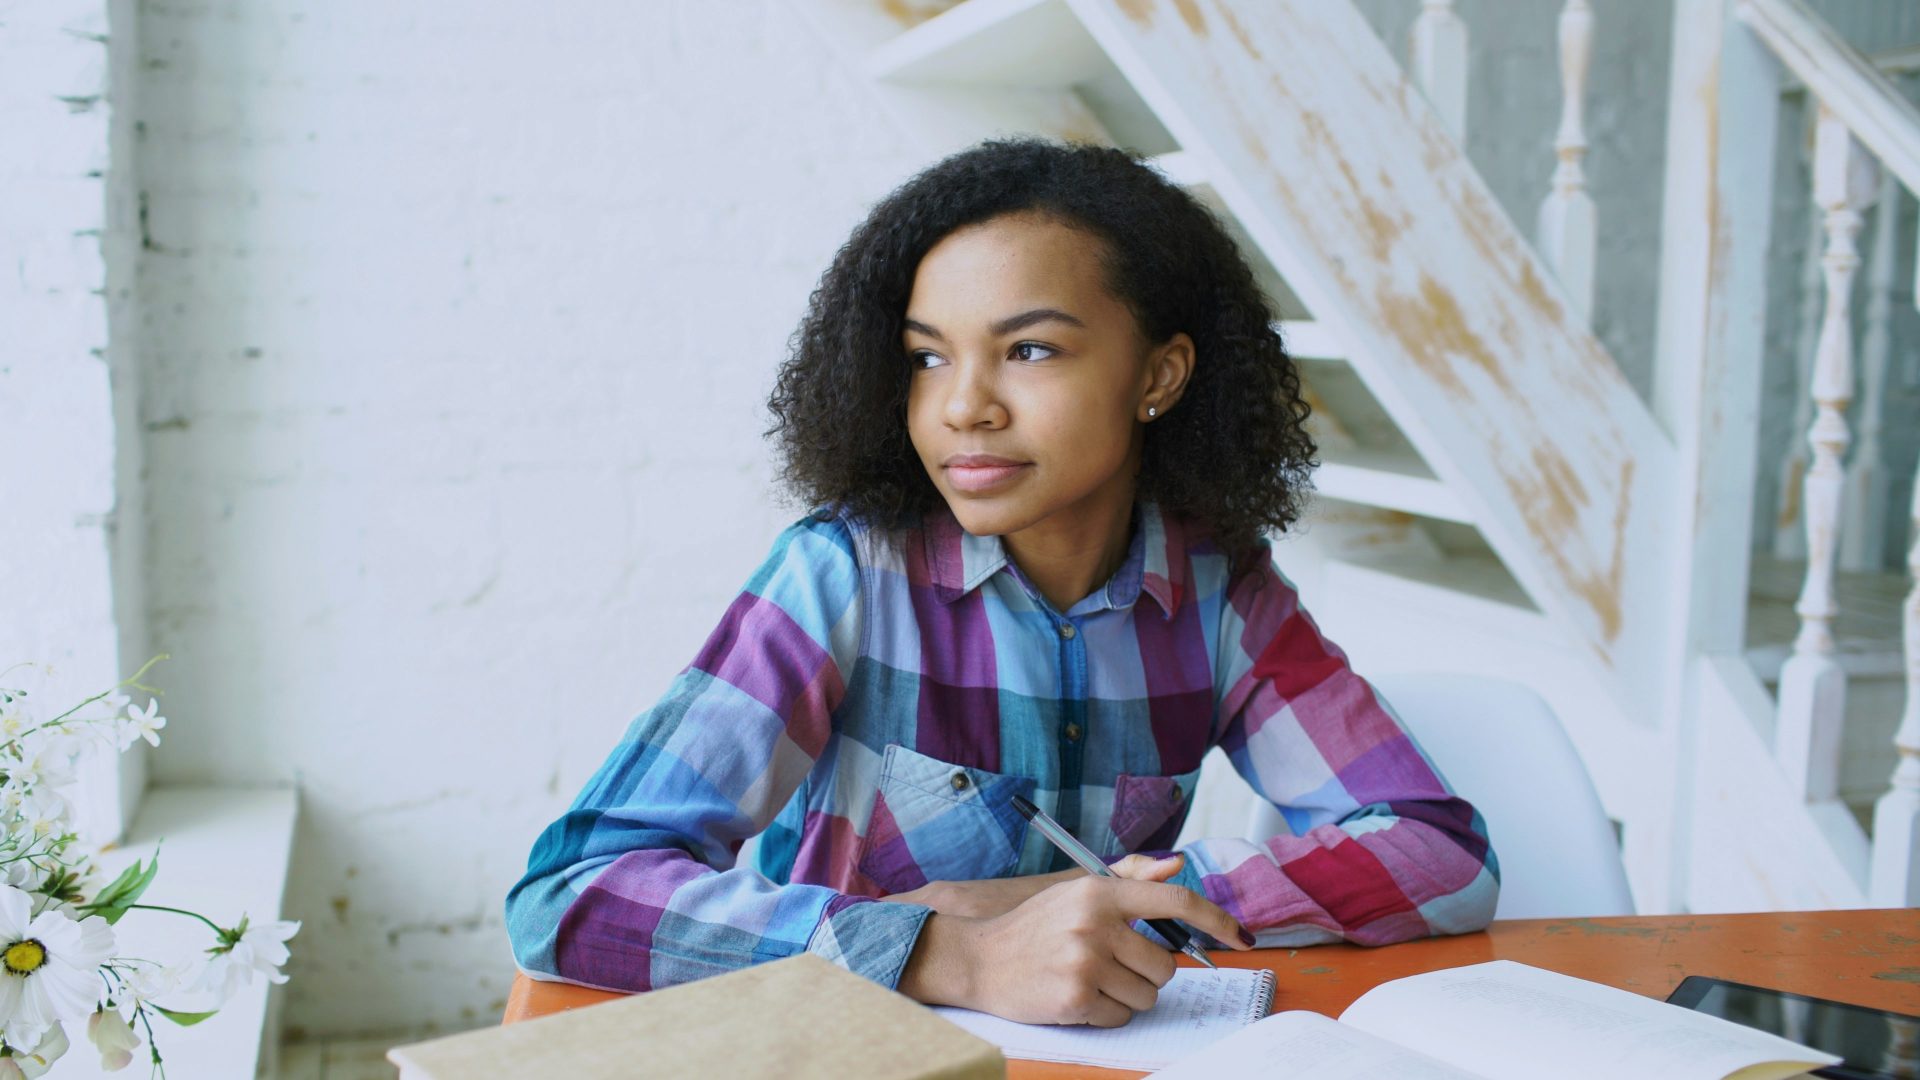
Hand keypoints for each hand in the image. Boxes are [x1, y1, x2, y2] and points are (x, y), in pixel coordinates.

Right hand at [897, 853, 1251, 1027]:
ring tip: (1092, 980)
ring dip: (1127, 995)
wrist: (978, 958)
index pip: (1176, 901)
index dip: (1217, 920)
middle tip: (1113, 965)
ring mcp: (1085, 962)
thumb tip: (1176, 866)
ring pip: (1147, 995)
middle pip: (1164, 964)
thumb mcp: (1078, 891)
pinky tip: (1077, 997)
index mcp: (1101, 892)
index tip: (1242, 937)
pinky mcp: (1075, 998)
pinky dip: (1106, 1014)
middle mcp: (1095, 924)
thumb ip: (1128, 879)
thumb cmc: (1034, 926)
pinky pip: (1120, 1017)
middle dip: (1148, 973)